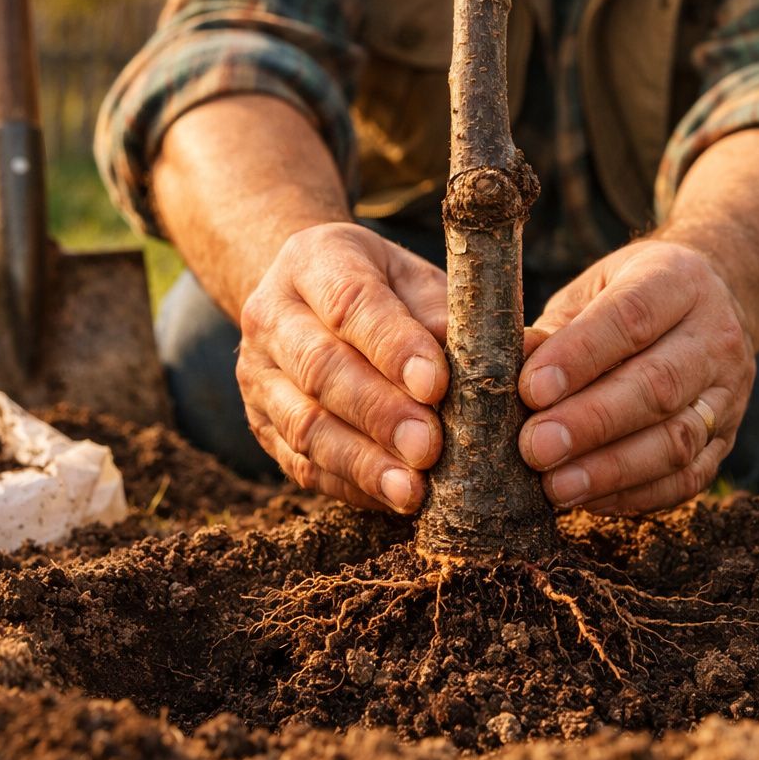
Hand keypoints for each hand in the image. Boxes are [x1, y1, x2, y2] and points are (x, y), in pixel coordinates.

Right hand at [237, 223, 448, 512]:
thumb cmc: (383, 288)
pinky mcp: (262, 425)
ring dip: (362, 462)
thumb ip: (446, 314)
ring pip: (304, 424)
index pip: (351, 302)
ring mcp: (259, 374)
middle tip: (429, 447)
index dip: (393, 346)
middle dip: (379, 413)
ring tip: (411, 489)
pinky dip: (350, 486)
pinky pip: (302, 464)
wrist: (307, 296)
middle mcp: (272, 315)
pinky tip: (391, 499)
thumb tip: (499, 360)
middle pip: (321, 368)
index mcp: (315, 260)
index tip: (436, 384)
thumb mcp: (415, 278)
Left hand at [518, 240, 755, 514]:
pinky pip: (687, 478)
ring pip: (677, 440)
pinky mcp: (727, 440)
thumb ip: (555, 329)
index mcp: (678, 281)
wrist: (713, 304)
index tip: (531, 390)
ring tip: (556, 486)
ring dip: (611, 469)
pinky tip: (589, 499)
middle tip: (536, 447)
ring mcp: (729, 393)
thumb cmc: (630, 297)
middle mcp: (714, 336)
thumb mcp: (593, 290)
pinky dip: (635, 495)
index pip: (631, 317)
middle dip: (591, 422)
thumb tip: (508, 368)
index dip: (580, 356)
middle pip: (658, 385)